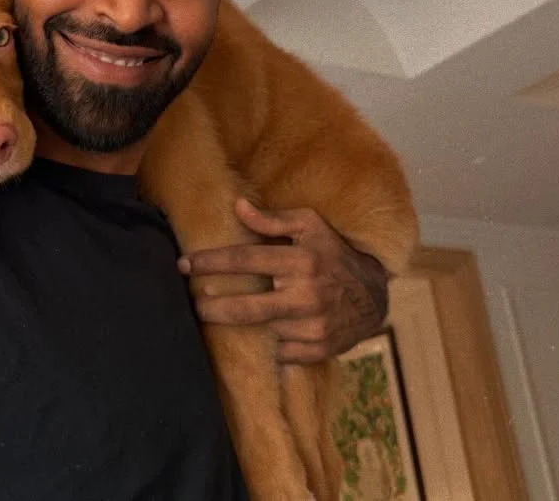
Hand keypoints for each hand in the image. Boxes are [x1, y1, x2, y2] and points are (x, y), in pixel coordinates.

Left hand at [177, 198, 389, 363]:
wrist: (374, 296)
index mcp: (302, 261)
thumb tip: (238, 206)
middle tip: (191, 302)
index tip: (184, 264)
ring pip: (259, 332)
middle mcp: (307, 296)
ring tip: (212, 317)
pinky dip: (260, 346)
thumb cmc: (334, 253)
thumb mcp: (311, 225)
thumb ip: (273, 218)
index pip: (246, 260)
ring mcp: (312, 327)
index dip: (211, 262)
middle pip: (245, 307)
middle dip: (211, 307)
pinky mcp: (317, 351)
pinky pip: (277, 353)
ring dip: (232, 327)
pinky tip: (245, 339)